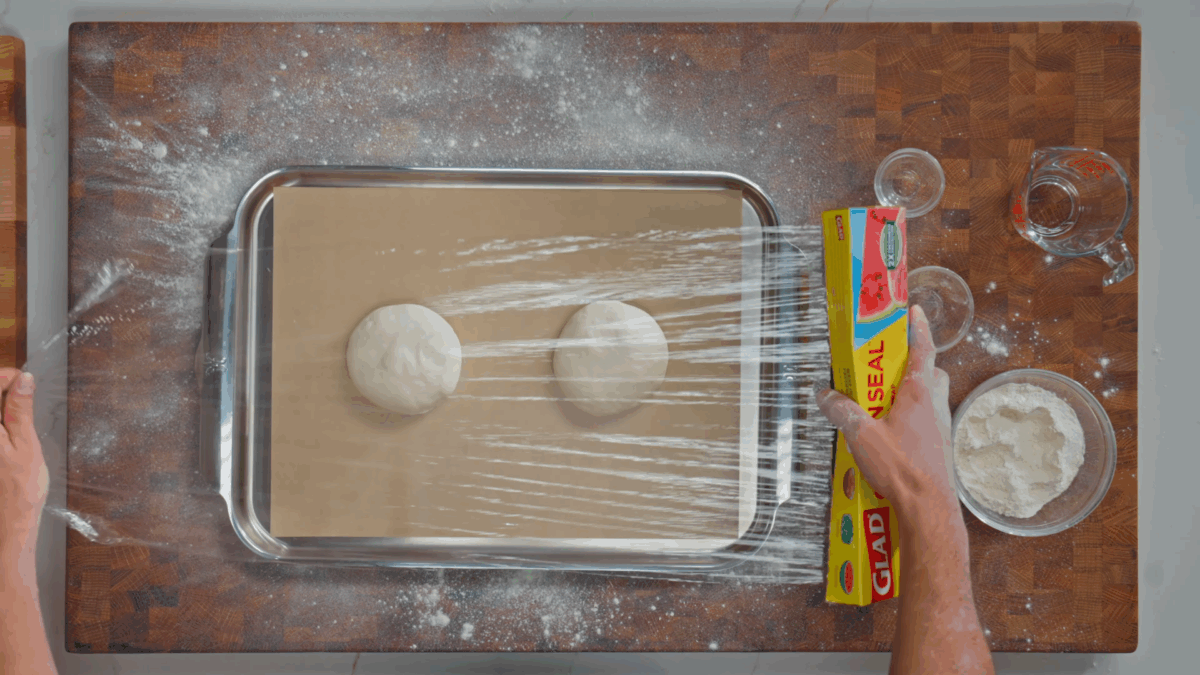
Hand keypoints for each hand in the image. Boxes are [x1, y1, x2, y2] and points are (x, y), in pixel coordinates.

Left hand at [0, 369, 46, 555]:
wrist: (9, 519)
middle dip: (3, 390)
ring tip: (15, 412)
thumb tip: (22, 378)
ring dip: (3, 408)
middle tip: (21, 393)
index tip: (24, 380)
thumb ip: (20, 409)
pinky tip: (7, 430)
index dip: (5, 376)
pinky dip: (2, 422)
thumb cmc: (20, 487)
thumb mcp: (26, 443)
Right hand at [816, 305, 954, 514]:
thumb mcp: (862, 436)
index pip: (923, 350)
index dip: (919, 328)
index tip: (915, 311)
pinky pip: (925, 424)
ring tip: (881, 405)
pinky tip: (888, 436)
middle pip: (930, 373)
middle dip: (913, 365)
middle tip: (887, 367)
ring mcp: (940, 428)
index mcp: (918, 393)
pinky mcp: (938, 448)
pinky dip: (909, 421)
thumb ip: (842, 412)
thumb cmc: (902, 468)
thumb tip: (825, 395)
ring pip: (929, 399)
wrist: (928, 508)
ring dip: (910, 395)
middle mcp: (934, 406)